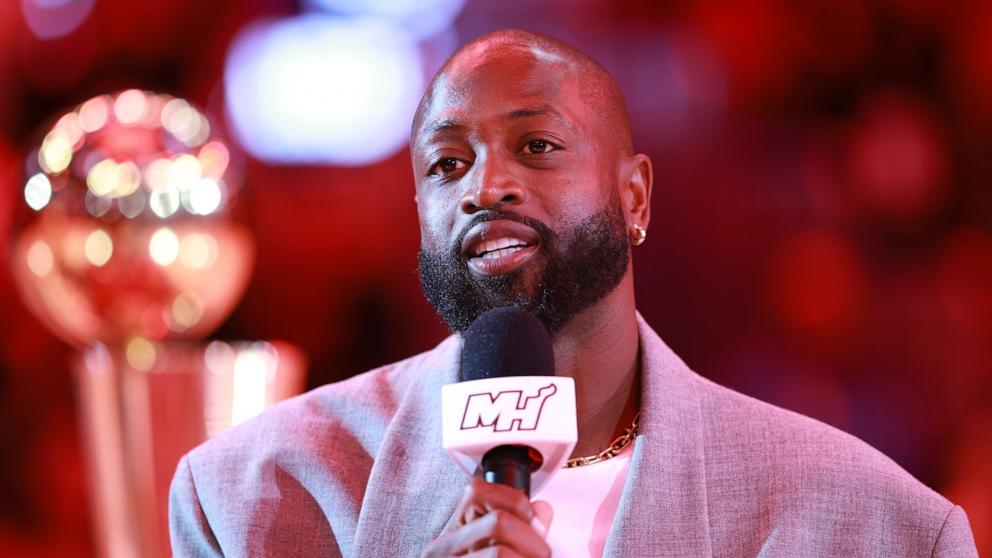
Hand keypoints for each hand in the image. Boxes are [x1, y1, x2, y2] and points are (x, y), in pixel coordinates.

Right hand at [422, 478, 552, 556]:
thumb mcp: (492, 552)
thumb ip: (521, 532)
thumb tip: (543, 509)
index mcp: (452, 532)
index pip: (478, 491)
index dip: (519, 504)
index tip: (537, 527)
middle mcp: (442, 548)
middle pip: (498, 522)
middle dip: (533, 541)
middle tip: (543, 555)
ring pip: (500, 553)